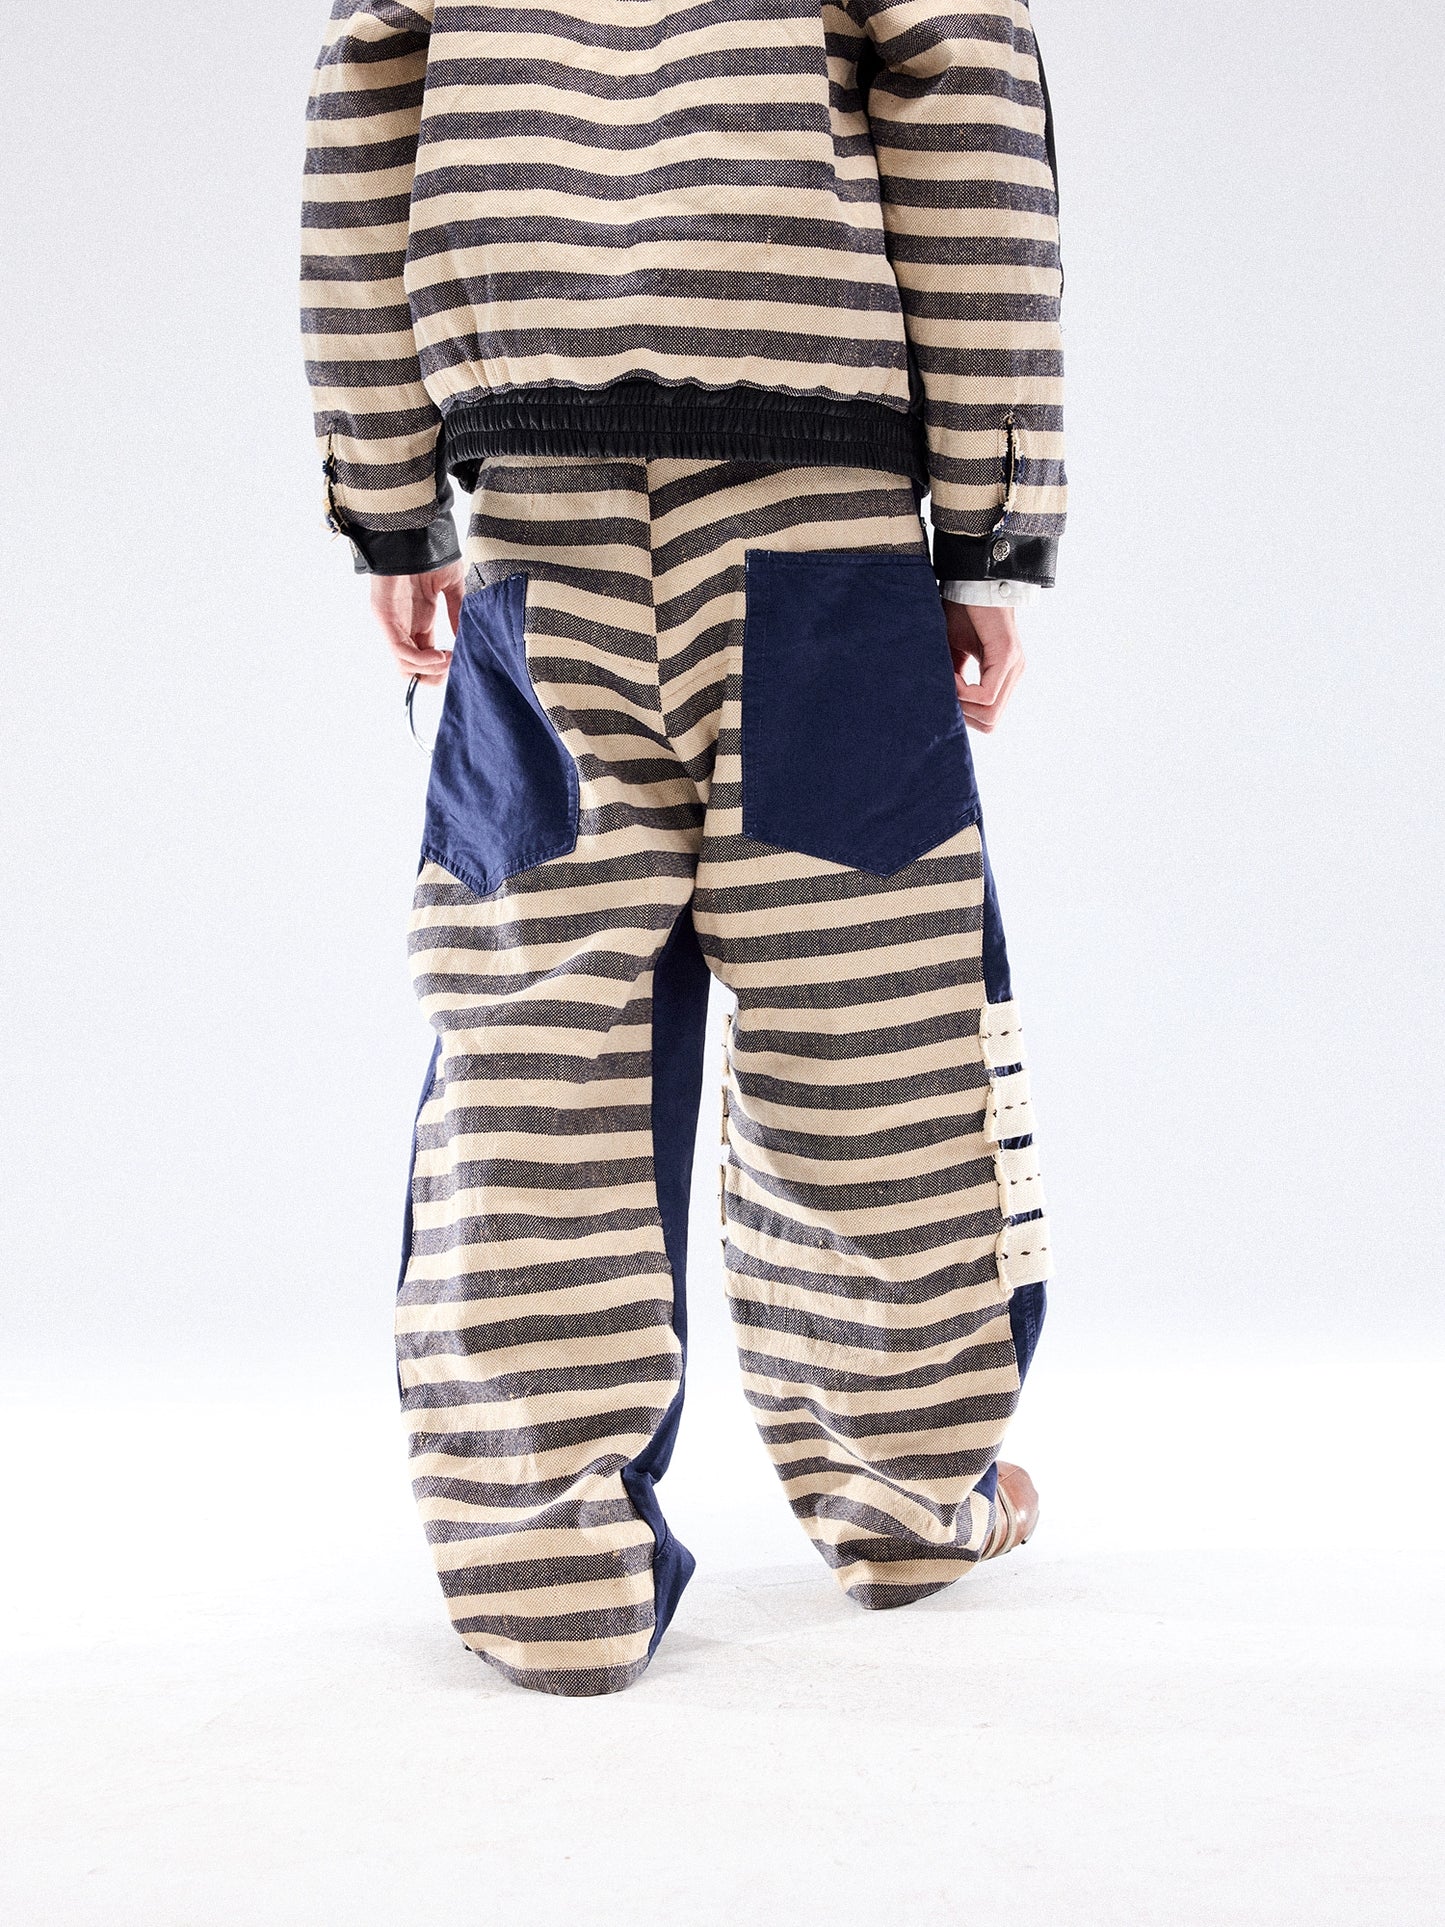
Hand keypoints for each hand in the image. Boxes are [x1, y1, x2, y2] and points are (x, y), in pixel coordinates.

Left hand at [369, 562, 464, 682]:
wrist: (413, 529)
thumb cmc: (431, 551)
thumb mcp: (451, 586)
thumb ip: (456, 613)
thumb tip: (463, 639)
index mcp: (419, 620)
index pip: (426, 658)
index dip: (443, 668)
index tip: (461, 663)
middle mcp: (404, 626)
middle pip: (412, 669)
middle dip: (434, 676)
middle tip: (453, 668)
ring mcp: (392, 623)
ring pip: (404, 665)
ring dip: (429, 670)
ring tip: (447, 660)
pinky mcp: (384, 618)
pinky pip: (399, 650)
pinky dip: (420, 660)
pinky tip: (439, 655)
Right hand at [945, 599, 1025, 732]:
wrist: (972, 581)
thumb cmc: (962, 612)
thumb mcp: (954, 653)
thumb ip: (954, 679)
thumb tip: (943, 705)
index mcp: (1003, 675)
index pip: (989, 717)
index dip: (964, 715)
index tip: (945, 695)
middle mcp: (1013, 674)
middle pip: (991, 722)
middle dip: (963, 716)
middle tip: (945, 693)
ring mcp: (1013, 666)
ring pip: (991, 713)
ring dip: (962, 704)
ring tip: (947, 681)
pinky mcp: (1007, 656)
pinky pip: (986, 694)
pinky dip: (964, 692)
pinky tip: (952, 675)